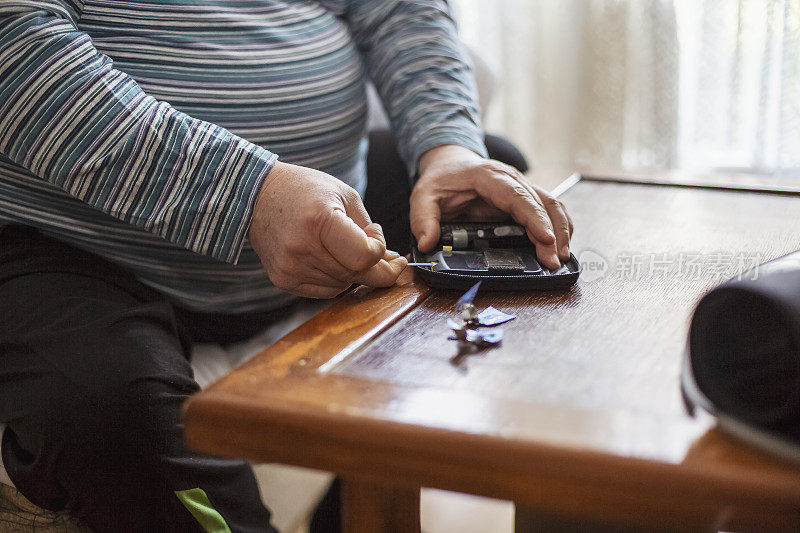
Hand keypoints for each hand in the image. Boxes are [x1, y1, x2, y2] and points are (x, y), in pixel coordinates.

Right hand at [249, 161, 406, 297]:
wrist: (256, 196)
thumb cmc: (305, 190)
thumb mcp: (344, 196)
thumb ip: (368, 230)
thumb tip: (390, 261)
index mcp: (319, 220)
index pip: (364, 257)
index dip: (380, 251)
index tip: (377, 237)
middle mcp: (301, 247)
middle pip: (355, 273)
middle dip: (377, 267)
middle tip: (387, 257)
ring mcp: (289, 267)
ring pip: (344, 285)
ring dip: (355, 272)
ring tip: (351, 250)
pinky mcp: (283, 279)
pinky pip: (326, 290)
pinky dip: (337, 279)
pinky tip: (332, 258)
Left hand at [410, 145, 572, 269]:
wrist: (450, 164)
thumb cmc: (440, 180)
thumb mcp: (423, 197)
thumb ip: (423, 220)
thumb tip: (427, 244)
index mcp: (489, 177)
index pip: (518, 197)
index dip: (534, 218)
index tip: (546, 239)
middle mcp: (512, 179)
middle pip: (542, 203)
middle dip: (552, 233)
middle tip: (553, 261)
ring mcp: (522, 188)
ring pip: (552, 205)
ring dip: (561, 231)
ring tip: (560, 258)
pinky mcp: (525, 199)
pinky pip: (549, 210)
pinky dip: (558, 228)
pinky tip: (558, 247)